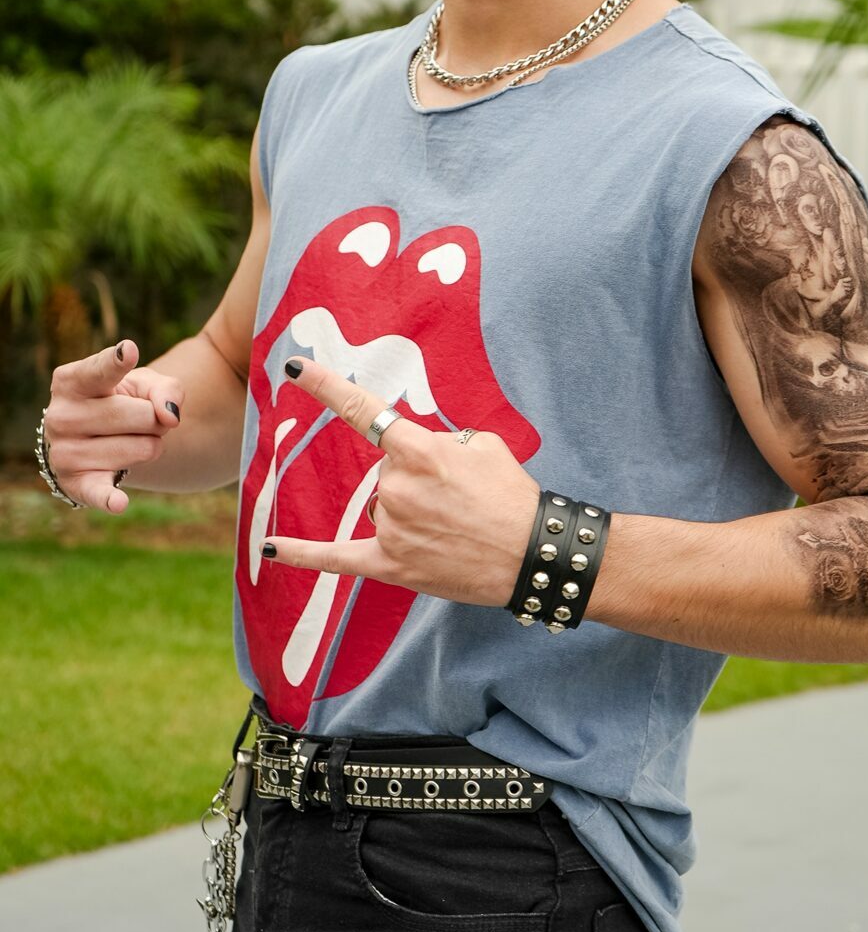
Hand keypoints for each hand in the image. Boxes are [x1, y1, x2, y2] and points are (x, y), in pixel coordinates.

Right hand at [43, 340, 183, 512]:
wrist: (95, 439)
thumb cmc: (121, 401)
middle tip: (140, 420)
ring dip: (151, 446)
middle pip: (142, 416)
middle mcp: (60, 416)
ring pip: (143, 448)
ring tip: (129, 441)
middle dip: (155, 419)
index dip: (116, 363)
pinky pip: (99, 492)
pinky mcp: (77, 484)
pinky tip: (119, 503)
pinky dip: (110, 498)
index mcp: (71, 381)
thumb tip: (169, 415)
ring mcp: (65, 452)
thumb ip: (165, 388)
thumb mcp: (144, 384)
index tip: (129, 352)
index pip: (100, 371)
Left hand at [262, 356, 539, 607]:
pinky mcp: (391, 565)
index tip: (293, 367)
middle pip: (386, 471)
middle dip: (417, 479)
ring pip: (381, 506)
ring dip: (410, 512)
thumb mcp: (484, 446)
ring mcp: (391, 527)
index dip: (325, 386)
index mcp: (420, 451)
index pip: (363, 410)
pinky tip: (270, 548)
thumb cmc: (512, 495)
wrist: (533, 555)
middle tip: (460, 498)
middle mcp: (397, 488)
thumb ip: (439, 442)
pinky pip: (337, 558)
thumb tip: (412, 454)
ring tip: (453, 526)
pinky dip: (302, 553)